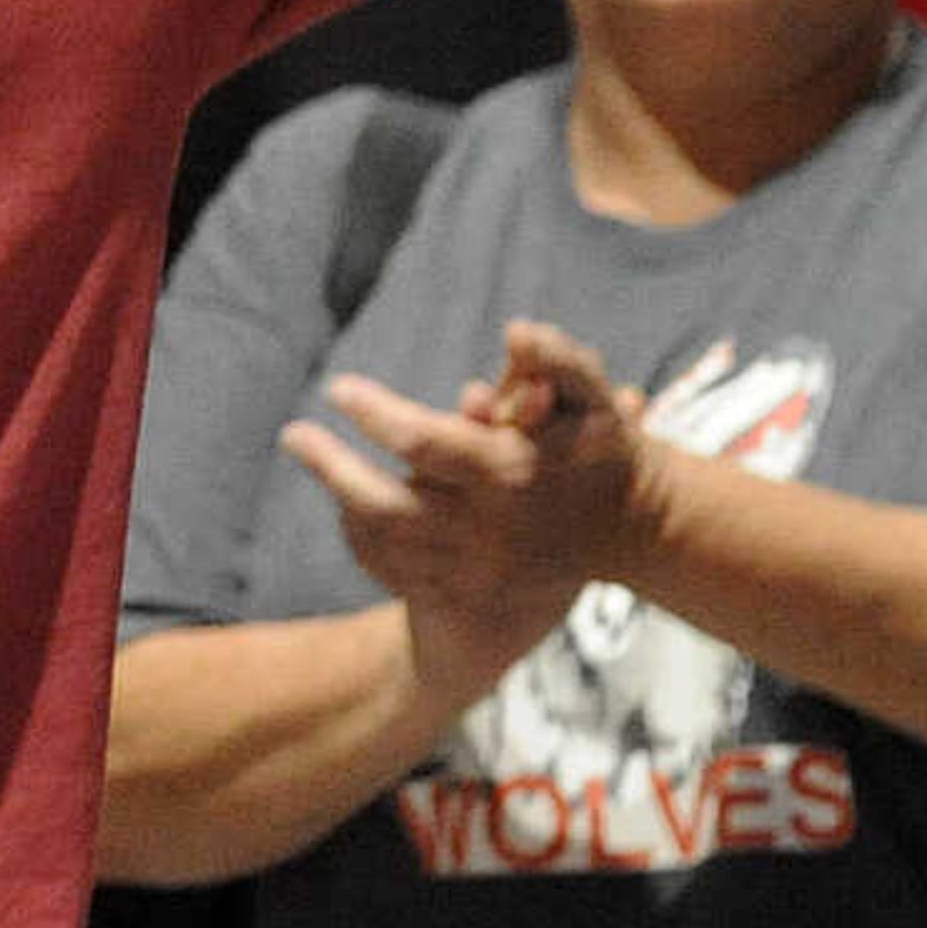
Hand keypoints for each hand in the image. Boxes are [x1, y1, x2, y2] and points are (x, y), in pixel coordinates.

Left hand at [283, 320, 649, 673]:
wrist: (632, 531)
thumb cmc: (604, 447)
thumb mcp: (594, 395)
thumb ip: (557, 360)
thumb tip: (516, 331)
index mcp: (509, 473)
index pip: (421, 441)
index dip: (373, 414)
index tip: (339, 389)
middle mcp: (489, 530)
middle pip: (382, 504)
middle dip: (330, 466)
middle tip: (294, 434)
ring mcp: (477, 571)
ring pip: (383, 542)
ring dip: (342, 500)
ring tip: (319, 459)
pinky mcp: (471, 596)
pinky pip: (397, 574)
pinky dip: (365, 541)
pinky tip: (351, 508)